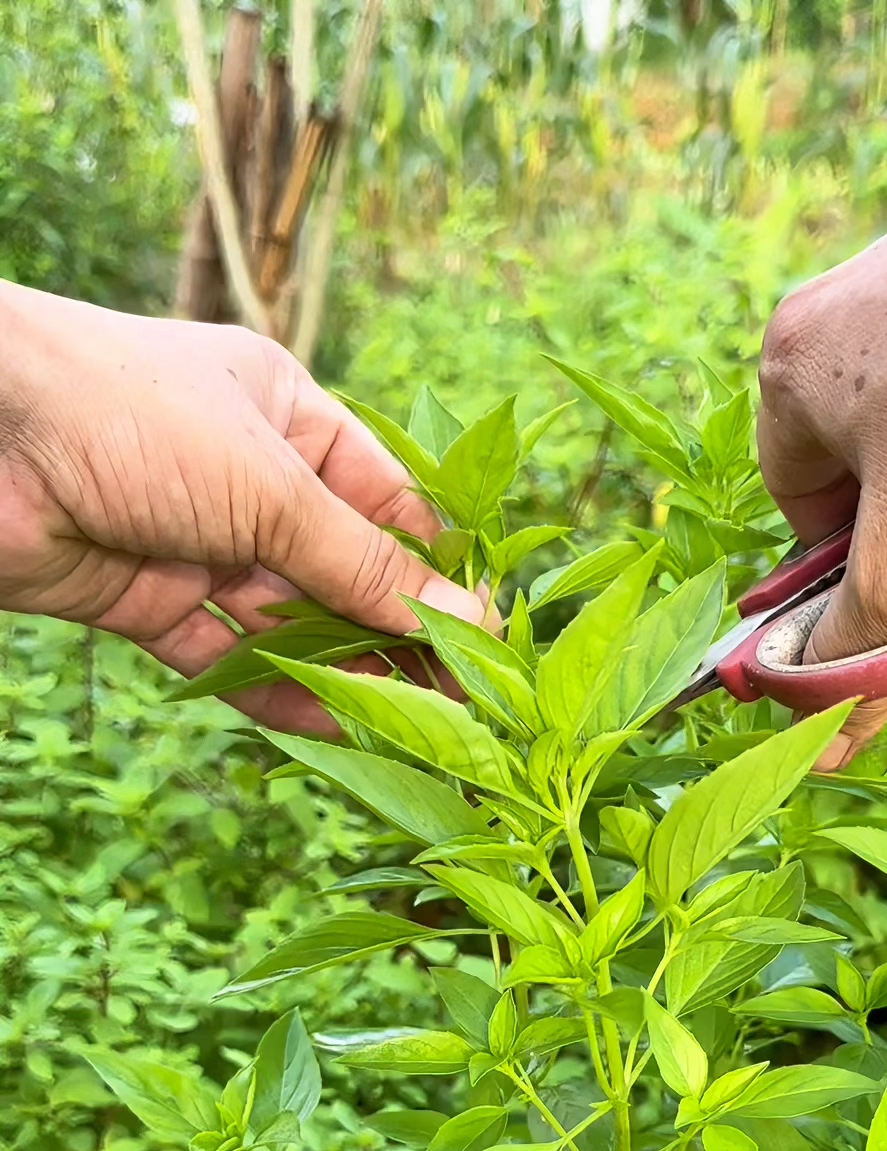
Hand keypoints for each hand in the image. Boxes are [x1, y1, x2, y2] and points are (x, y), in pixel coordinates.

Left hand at [0, 283, 483, 728]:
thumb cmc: (128, 415)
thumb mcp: (270, 486)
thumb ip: (364, 564)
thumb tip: (469, 619)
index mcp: (289, 417)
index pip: (389, 504)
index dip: (439, 572)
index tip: (491, 639)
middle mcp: (248, 480)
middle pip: (344, 572)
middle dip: (399, 637)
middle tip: (466, 706)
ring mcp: (198, 544)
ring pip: (289, 623)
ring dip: (347, 675)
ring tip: (414, 733)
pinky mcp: (149, 602)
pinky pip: (227, 659)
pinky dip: (276, 694)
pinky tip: (335, 729)